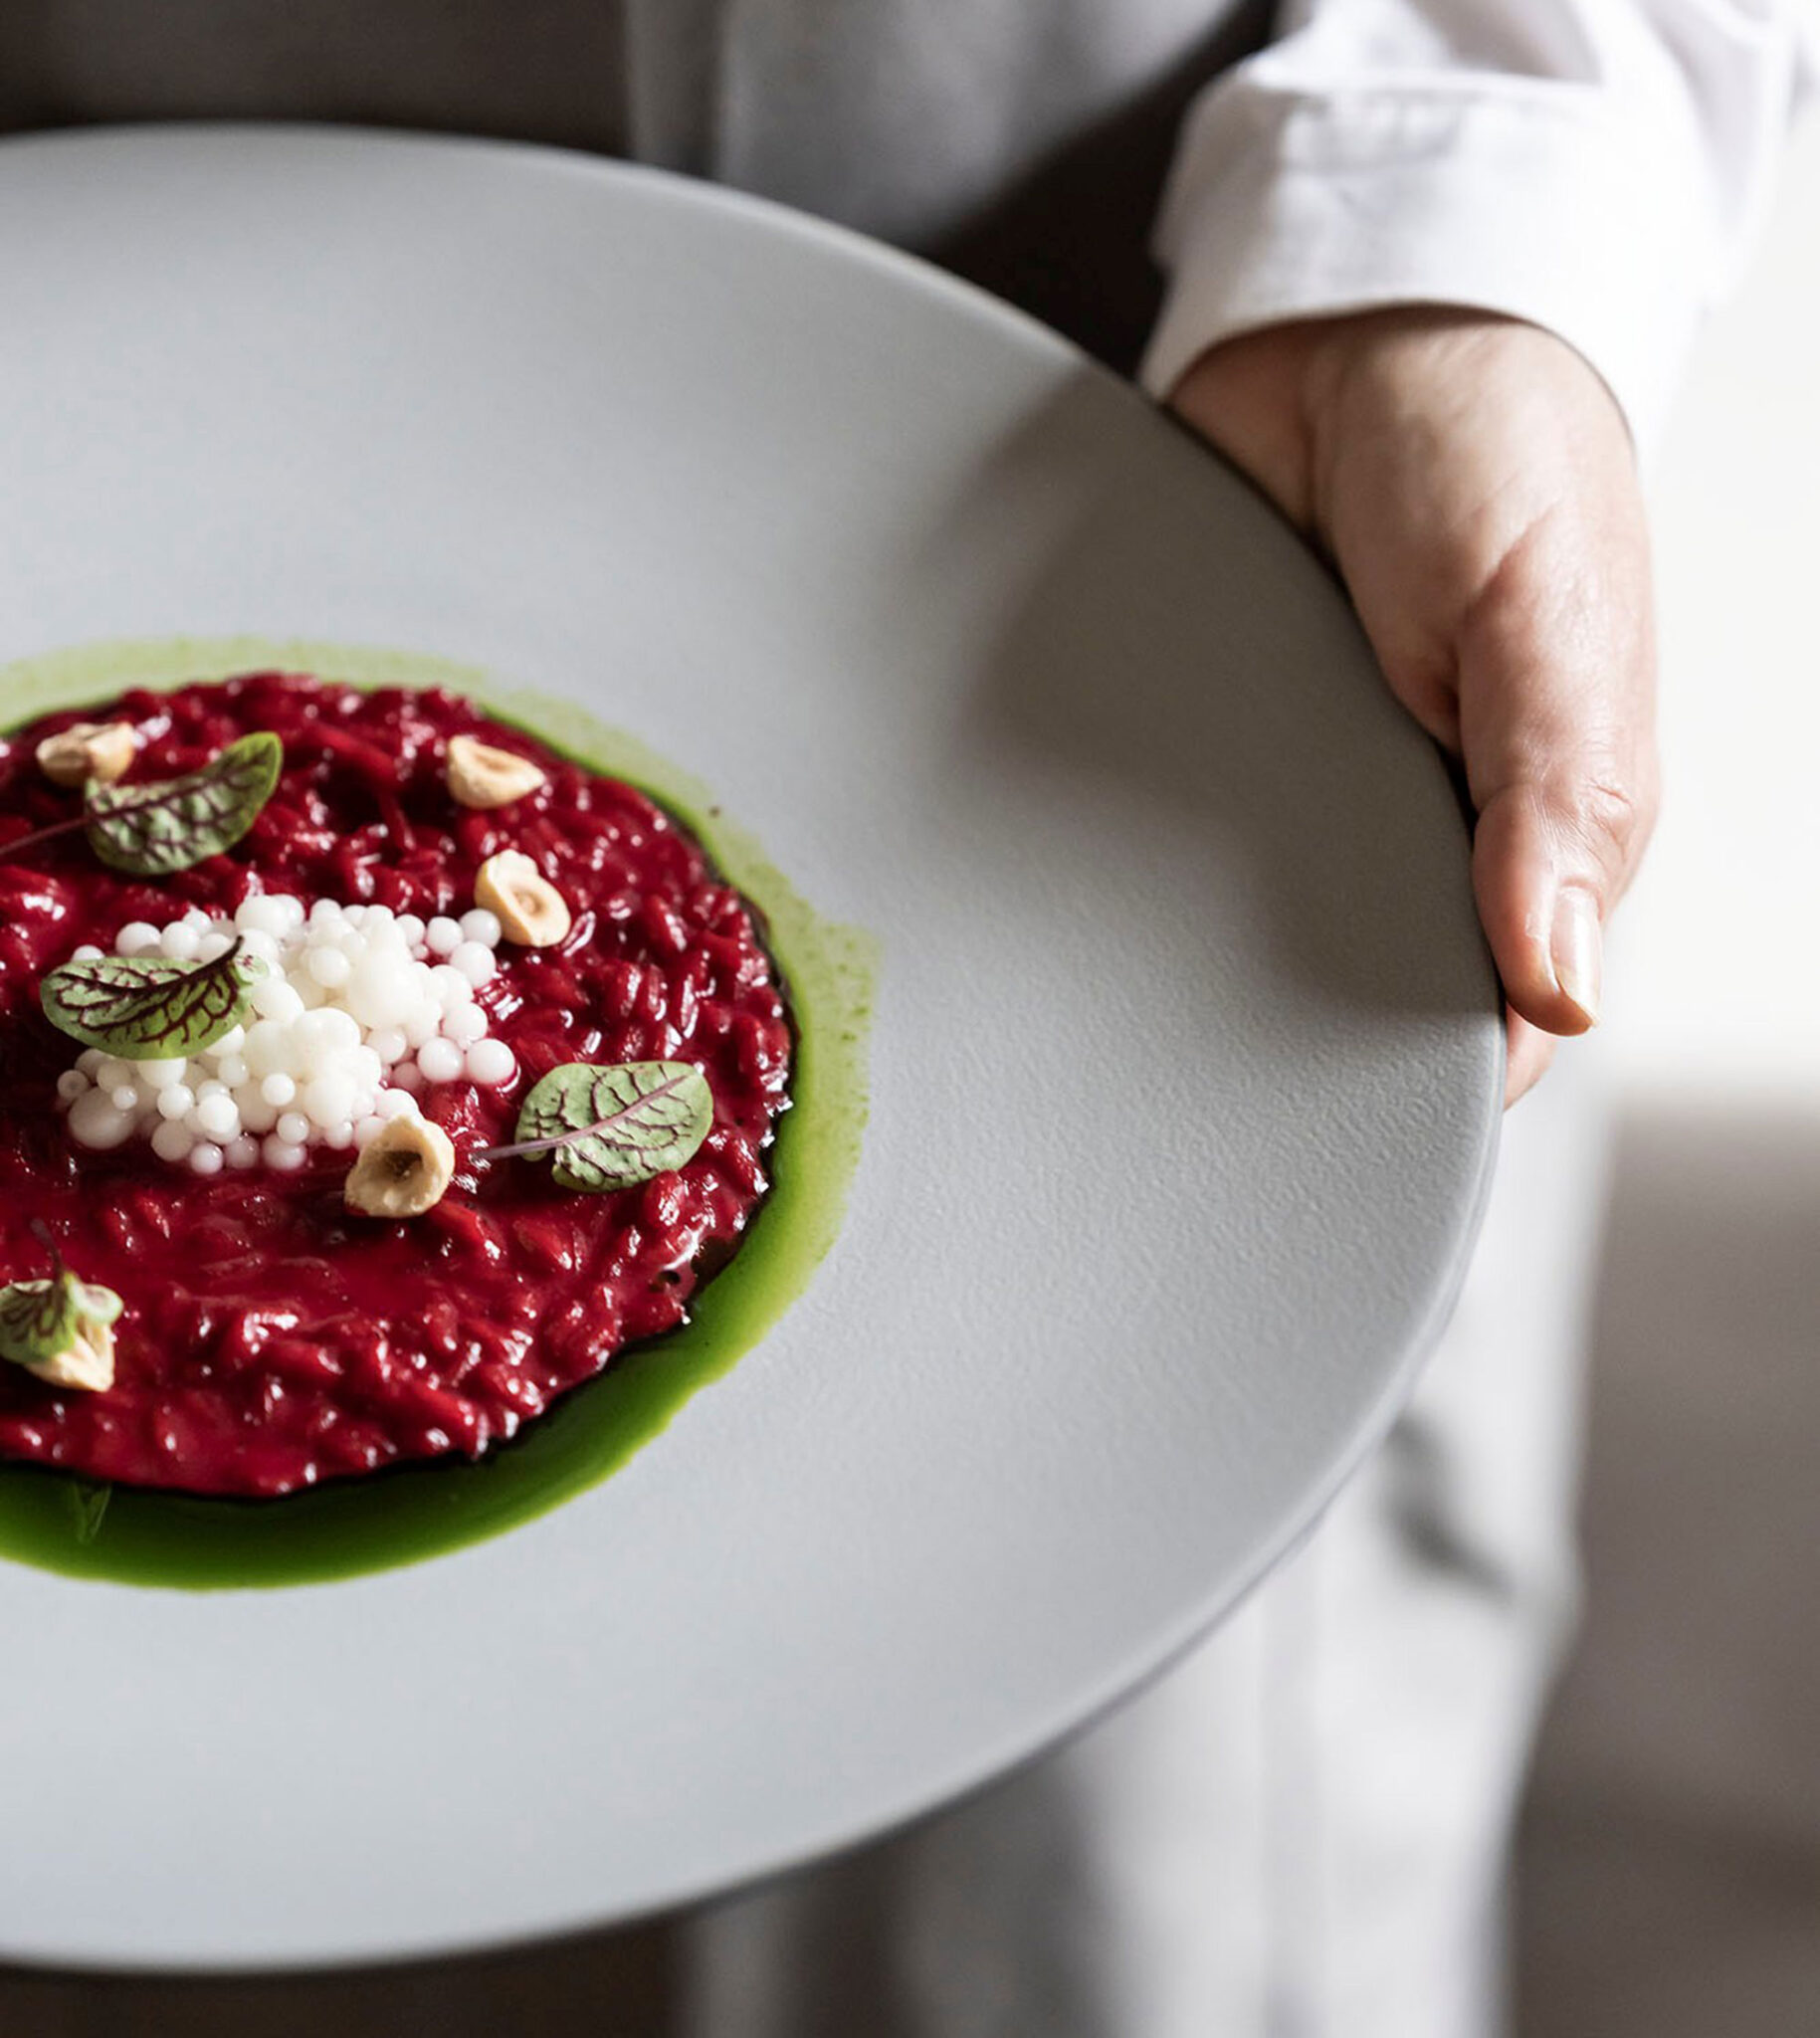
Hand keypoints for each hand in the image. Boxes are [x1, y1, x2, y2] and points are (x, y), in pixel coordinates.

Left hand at [1169, 309, 1657, 1104]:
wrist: (1358, 329)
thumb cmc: (1495, 455)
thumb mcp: (1550, 621)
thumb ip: (1556, 800)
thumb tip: (1562, 992)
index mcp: (1533, 829)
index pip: (1482, 1017)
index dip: (1416, 1084)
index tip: (1330, 1135)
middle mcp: (1415, 827)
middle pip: (1349, 989)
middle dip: (1281, 1040)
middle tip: (1190, 1097)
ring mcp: (1306, 789)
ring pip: (1243, 931)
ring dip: (1187, 960)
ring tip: (1113, 1010)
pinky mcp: (1217, 739)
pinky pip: (1162, 834)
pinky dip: (1125, 864)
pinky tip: (1077, 895)